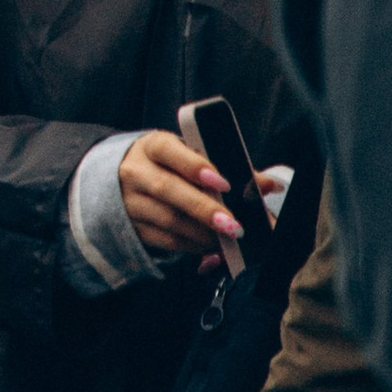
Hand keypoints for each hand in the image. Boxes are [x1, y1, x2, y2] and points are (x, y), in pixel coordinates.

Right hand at [118, 128, 238, 262]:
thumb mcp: (189, 155)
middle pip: (168, 189)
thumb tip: (269, 185)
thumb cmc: (169, 165)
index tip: (223, 184)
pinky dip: (192, 245)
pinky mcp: (133, 227)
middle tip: (233, 224)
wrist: (122, 179)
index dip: (195, 167)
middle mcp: (136, 172)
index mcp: (153, 147)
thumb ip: (228, 167)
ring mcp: (131, 201)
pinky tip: (210, 244)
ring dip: (202, 232)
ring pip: (168, 219)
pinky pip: (165, 240)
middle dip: (204, 209)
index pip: (170, 152)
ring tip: (227, 236)